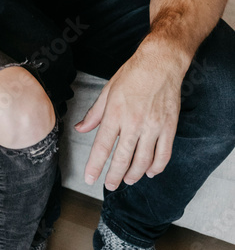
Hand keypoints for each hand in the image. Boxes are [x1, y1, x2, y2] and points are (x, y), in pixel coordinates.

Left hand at [75, 44, 181, 189]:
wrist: (160, 63)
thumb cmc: (132, 74)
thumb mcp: (108, 90)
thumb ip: (94, 114)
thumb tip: (80, 128)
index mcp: (115, 113)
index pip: (102, 146)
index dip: (95, 165)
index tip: (89, 178)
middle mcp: (133, 123)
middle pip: (122, 158)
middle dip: (114, 176)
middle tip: (109, 185)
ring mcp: (153, 127)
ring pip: (143, 161)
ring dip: (134, 174)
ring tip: (127, 179)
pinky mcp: (169, 128)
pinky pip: (163, 155)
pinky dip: (156, 168)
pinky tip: (150, 172)